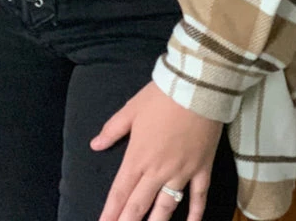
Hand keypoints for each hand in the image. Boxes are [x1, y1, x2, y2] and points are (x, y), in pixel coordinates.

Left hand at [91, 80, 223, 220]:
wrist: (196, 88)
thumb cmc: (161, 97)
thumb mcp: (131, 109)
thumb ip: (112, 129)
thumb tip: (94, 145)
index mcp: (137, 156)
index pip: (120, 191)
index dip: (110, 212)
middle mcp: (157, 171)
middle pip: (139, 205)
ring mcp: (181, 173)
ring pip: (166, 207)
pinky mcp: (201, 169)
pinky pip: (198, 197)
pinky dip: (195, 214)